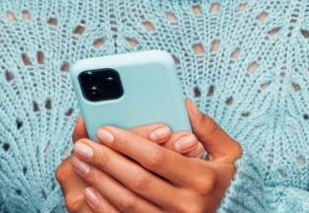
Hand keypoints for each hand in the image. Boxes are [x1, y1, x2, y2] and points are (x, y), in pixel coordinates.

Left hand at [61, 97, 243, 211]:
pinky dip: (104, 207)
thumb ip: (208, 129)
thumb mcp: (228, 154)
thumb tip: (185, 106)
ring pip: (127, 203)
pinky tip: (89, 190)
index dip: (129, 144)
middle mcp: (187, 206)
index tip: (105, 130)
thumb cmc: (223, 181)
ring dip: (99, 181)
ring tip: (80, 162)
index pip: (158, 159)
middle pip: (137, 181)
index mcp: (203, 180)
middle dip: (106, 161)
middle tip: (82, 145)